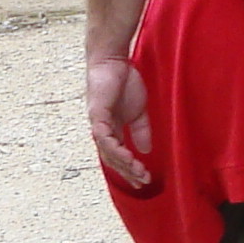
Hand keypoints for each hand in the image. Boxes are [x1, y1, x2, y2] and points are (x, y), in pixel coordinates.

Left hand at [86, 57, 153, 189]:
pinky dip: (114, 148)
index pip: (118, 156)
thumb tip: (146, 150)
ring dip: (123, 164)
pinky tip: (126, 156)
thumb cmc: (123, 82)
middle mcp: (101, 131)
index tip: (144, 179)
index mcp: (111, 130)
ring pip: (107, 152)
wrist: (113, 60)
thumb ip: (141, 130)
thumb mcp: (138, 111)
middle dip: (127, 172)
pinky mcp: (97, 114)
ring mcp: (97, 124)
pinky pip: (103, 137)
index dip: (130, 169)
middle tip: (142, 182)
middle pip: (112, 159)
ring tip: (138, 171)